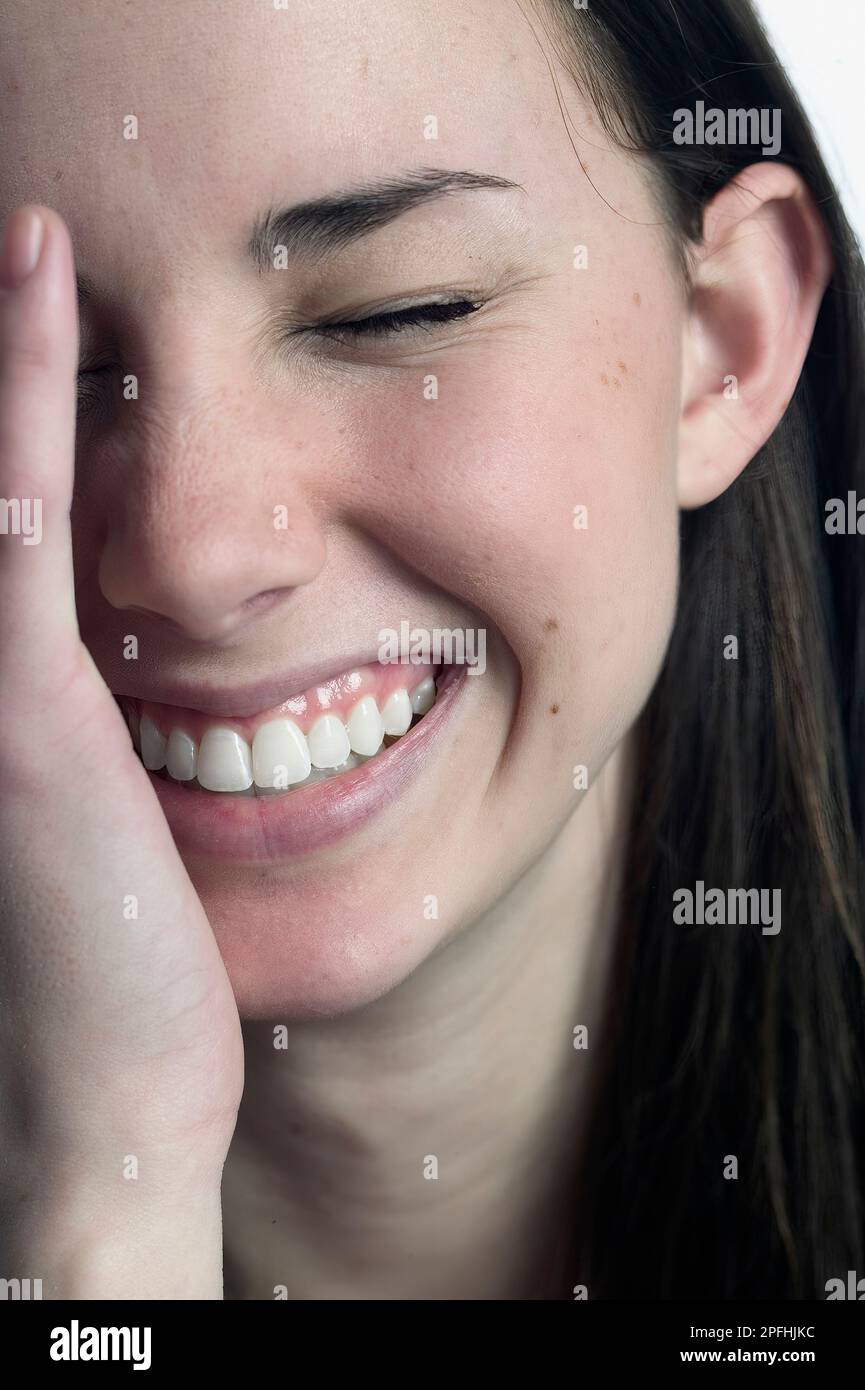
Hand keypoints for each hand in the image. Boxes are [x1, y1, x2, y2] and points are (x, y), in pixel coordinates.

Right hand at [0, 206, 243, 1293]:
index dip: (17, 412)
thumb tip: (168, 663)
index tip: (43, 321)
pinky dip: (20, 396)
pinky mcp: (23, 707)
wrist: (113, 1094)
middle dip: (0, 375)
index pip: (15, 520)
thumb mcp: (123, 822)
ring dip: (2, 354)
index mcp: (13, 691)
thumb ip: (117, 727)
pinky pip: (19, 516)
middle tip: (21, 251)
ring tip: (26, 237)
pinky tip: (39, 285)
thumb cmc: (126, 972)